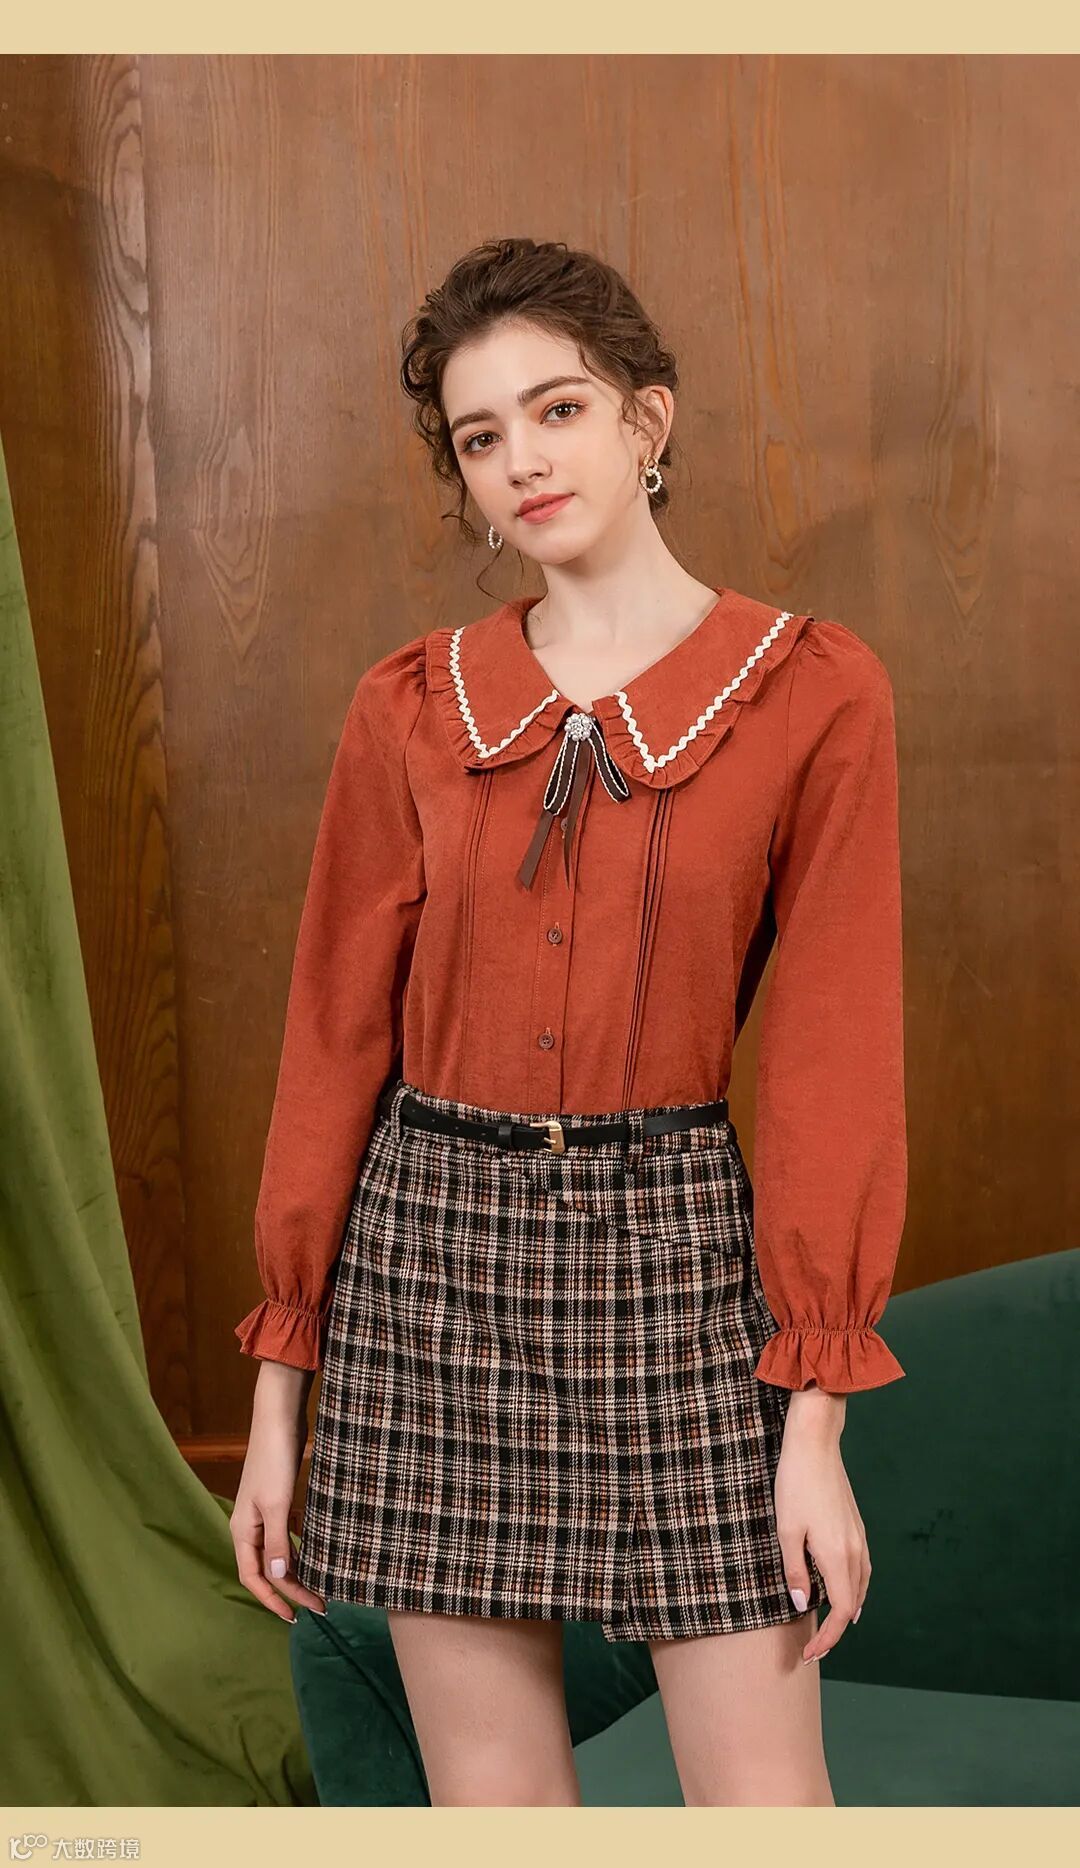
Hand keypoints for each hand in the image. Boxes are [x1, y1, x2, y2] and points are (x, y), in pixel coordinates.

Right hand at [230, 1360, 326, 1622]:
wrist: (279, 1419)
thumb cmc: (274, 1460)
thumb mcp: (276, 1504)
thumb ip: (276, 1542)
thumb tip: (277, 1577)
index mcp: (242, 1531)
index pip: (253, 1578)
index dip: (272, 1600)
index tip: (295, 1617)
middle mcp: (248, 1527)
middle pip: (267, 1570)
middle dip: (291, 1590)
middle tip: (319, 1606)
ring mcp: (262, 1514)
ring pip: (277, 1554)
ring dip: (296, 1572)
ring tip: (319, 1588)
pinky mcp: (276, 1502)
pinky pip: (285, 1537)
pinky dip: (298, 1550)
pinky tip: (315, 1555)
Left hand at [774, 1394, 868, 1665]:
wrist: (816, 1445)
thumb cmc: (795, 1485)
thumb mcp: (786, 1531)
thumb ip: (795, 1571)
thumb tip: (802, 1604)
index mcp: (837, 1557)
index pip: (839, 1613)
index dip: (827, 1639)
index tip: (810, 1654)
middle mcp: (854, 1552)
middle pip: (852, 1605)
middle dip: (835, 1630)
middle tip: (814, 1646)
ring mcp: (859, 1538)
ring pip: (861, 1588)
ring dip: (846, 1611)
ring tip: (828, 1626)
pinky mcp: (857, 1527)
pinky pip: (862, 1570)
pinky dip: (854, 1589)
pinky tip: (841, 1588)